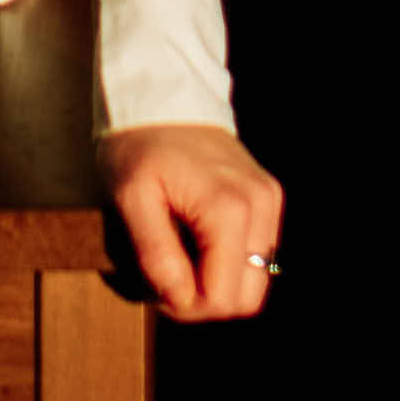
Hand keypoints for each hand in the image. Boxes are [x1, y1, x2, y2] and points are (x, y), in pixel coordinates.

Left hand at [98, 122, 284, 322]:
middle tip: (165, 275)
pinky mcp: (267, 198)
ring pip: (255, 279)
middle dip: (204, 300)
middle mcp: (260, 206)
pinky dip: (226, 260)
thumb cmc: (141, 144)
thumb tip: (182, 298)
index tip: (154, 282)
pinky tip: (196, 239)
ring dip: (216, 281)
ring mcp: (268, 201)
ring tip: (179, 254)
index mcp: (229, 208)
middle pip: (247, 298)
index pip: (223, 299)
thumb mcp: (131, 197)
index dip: (185, 306)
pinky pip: (255, 254)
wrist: (163, 94)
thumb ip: (156, 253)